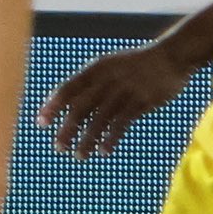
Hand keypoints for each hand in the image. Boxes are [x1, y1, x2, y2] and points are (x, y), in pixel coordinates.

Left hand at [40, 40, 189, 159]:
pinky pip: (122, 123)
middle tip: (59, 147)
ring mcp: (125, 91)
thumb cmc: (138, 65)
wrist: (171, 57)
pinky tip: (103, 151)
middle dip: (67, 129)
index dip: (53, 106)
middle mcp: (107, 79)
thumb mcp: (112, 67)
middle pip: (80, 108)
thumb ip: (94, 84)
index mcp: (97, 69)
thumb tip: (70, 108)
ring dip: (87, 139)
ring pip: (99, 120)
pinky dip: (110, 138)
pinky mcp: (142, 102)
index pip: (68, 88)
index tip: (41, 123)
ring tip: (79, 155)